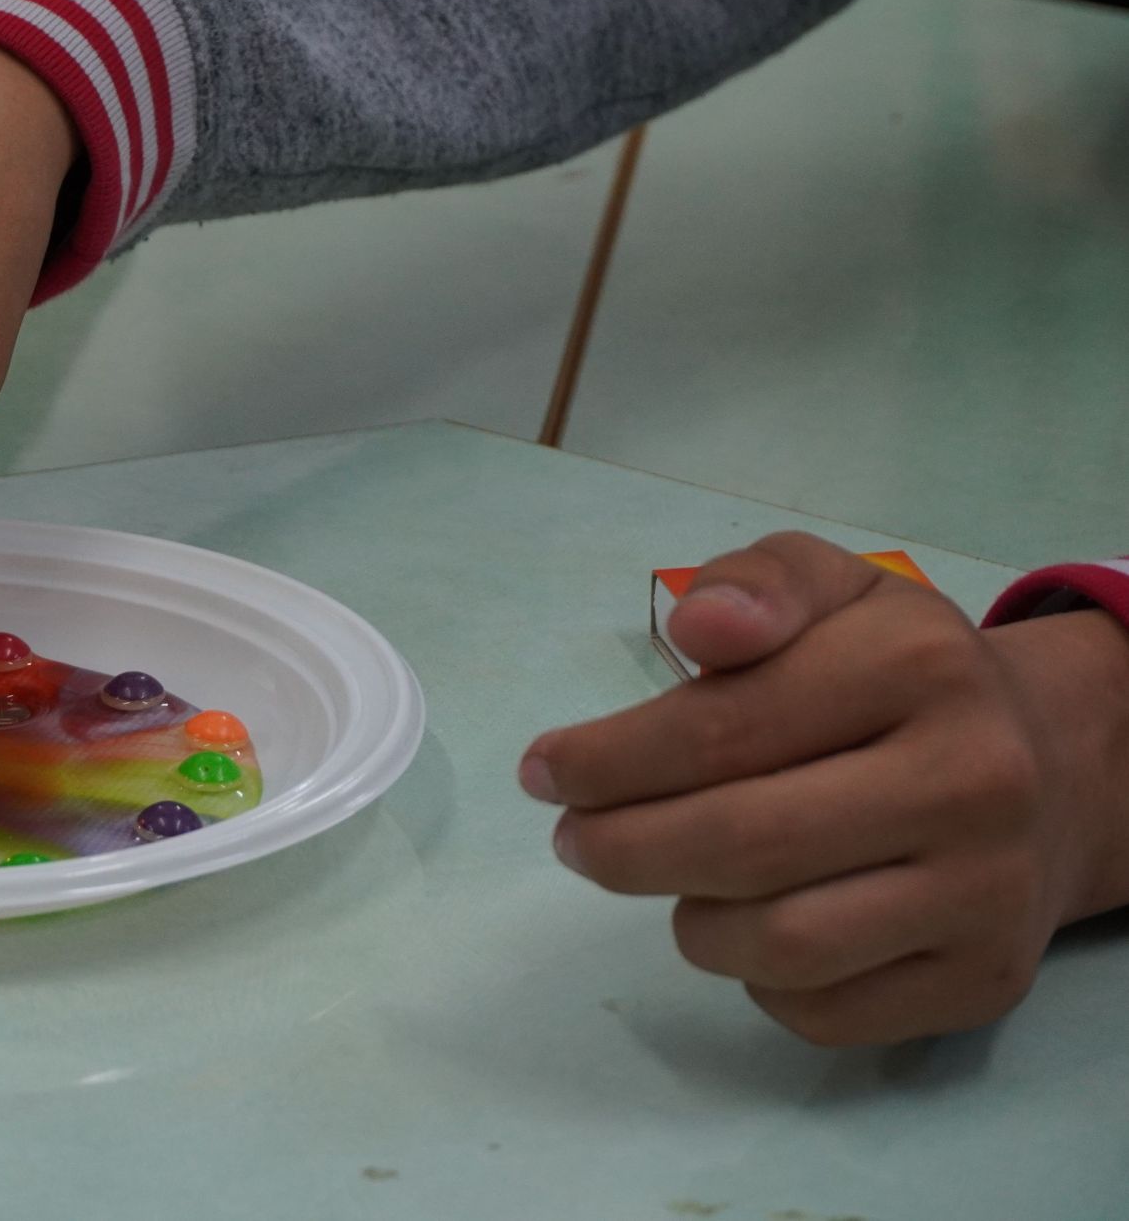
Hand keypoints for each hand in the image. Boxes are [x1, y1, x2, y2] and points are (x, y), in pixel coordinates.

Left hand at [522, 532, 1128, 1045]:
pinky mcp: (983, 983)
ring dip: (688, 919)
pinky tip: (751, 924)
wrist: (1050, 770)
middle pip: (741, 844)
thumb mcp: (835, 589)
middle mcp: (972, 780)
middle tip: (575, 839)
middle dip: (623, 847)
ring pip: (779, 944)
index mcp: (920, 665)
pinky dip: (757, 980)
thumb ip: (756, 584)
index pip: (723, 728)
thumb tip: (698, 625)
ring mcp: (985, 893)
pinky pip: (825, 1012)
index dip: (608, 760)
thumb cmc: (897, 671)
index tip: (545, 773)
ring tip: (667, 876)